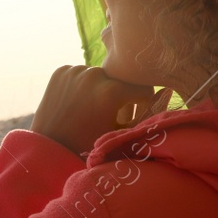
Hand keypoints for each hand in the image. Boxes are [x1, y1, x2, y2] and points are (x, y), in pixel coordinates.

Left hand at [30, 66, 171, 154]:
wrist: (49, 147)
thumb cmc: (88, 145)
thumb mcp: (119, 132)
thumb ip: (146, 115)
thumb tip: (169, 92)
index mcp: (112, 90)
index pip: (142, 89)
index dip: (141, 104)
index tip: (133, 114)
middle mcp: (94, 74)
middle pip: (119, 81)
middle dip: (119, 95)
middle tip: (108, 113)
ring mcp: (75, 70)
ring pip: (99, 76)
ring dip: (100, 88)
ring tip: (90, 108)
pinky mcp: (61, 70)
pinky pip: (80, 74)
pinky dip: (82, 84)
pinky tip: (76, 101)